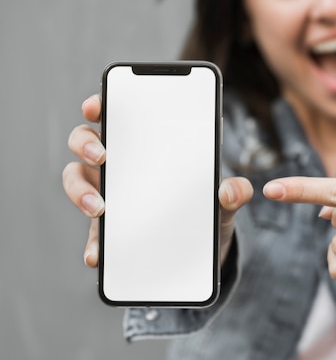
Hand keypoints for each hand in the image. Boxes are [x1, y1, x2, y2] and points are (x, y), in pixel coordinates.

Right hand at [62, 95, 252, 267]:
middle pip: (85, 141)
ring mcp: (108, 195)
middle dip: (86, 143)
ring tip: (99, 208)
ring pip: (76, 181)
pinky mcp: (107, 231)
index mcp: (146, 146)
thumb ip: (235, 191)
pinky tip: (98, 254)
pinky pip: (92, 234)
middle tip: (102, 155)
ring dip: (80, 191)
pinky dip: (94, 243)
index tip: (97, 107)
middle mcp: (120, 165)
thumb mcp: (225, 199)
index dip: (102, 105)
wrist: (203, 249)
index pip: (117, 116)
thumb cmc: (208, 208)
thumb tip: (229, 191)